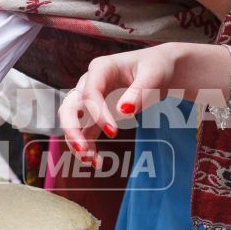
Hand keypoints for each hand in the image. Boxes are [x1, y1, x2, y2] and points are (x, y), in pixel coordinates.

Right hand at [59, 43, 186, 154]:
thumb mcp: (153, 76)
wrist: (160, 69)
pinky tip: (96, 162)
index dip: (97, 114)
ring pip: (73, 121)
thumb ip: (139, 92)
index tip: (113, 133)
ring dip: (78, 141)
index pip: (90, 93)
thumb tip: (123, 111)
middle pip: (69, 106)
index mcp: (101, 68)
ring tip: (90, 161)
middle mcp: (89, 82)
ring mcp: (91, 98)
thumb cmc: (157, 67)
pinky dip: (88, 145)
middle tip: (82, 150)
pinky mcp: (96, 113)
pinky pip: (85, 131)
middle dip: (72, 129)